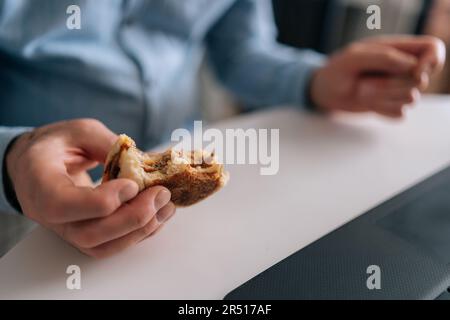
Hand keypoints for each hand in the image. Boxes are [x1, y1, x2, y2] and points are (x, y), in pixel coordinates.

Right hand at [6, 119, 175, 257]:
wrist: (35, 164)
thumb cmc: (55, 145)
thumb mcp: (80, 131)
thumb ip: (109, 143)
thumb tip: (146, 161)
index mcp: (39, 182)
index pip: (62, 205)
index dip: (101, 201)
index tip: (133, 184)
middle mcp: (48, 215)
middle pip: (89, 234)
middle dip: (132, 218)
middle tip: (161, 195)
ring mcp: (66, 230)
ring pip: (102, 246)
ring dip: (140, 229)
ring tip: (166, 206)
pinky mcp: (83, 234)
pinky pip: (110, 245)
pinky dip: (138, 234)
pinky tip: (157, 215)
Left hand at [310, 36, 445, 117]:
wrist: (325, 92)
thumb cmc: (337, 70)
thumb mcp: (353, 58)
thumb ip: (382, 57)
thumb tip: (411, 65)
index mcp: (398, 48)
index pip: (433, 48)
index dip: (432, 61)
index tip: (415, 72)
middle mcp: (404, 68)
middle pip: (421, 80)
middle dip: (391, 85)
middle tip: (364, 82)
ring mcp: (400, 88)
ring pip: (412, 99)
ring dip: (382, 98)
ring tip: (362, 91)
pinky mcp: (393, 107)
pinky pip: (400, 114)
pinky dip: (382, 111)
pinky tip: (368, 104)